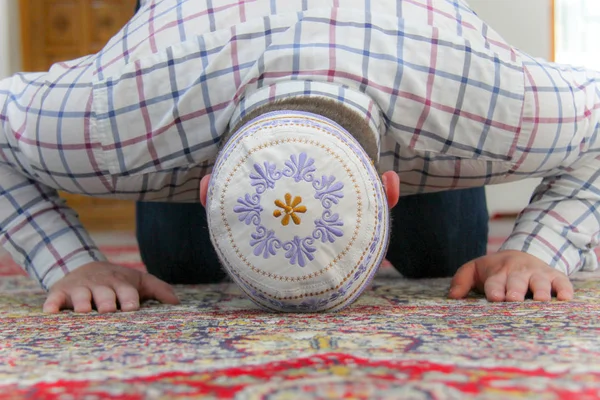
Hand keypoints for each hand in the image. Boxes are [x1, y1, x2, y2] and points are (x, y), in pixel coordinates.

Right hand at [43, 262, 179, 312]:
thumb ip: (159, 290)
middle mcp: (101, 286)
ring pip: (81, 297)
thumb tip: (178, 303)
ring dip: (82, 303)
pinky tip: (50, 311)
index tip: (132, 307)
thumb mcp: (139, 281)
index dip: (129, 299)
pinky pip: (54, 298)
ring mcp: (80, 289)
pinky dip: (52, 304)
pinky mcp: (60, 293)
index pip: (127, 292)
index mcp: (121, 284)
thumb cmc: (118, 281)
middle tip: (109, 309)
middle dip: (107, 302)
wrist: (86, 266)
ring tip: (84, 311)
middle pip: (104, 295)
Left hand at [448, 250, 573, 301]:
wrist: (521, 253)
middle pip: (517, 283)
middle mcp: (518, 273)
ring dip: (540, 290)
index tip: (495, 298)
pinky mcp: (555, 277)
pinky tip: (565, 297)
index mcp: (498, 273)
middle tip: (514, 299)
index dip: (495, 290)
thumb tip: (452, 296)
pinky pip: (562, 282)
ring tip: (541, 300)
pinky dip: (564, 289)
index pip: (495, 283)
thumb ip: (461, 281)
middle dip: (515, 290)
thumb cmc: (495, 270)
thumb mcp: (475, 270)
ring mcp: (538, 274)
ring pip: (540, 283)